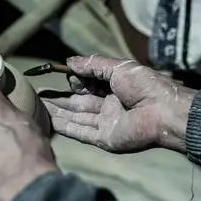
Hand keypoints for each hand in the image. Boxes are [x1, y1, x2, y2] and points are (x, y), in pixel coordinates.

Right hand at [43, 55, 195, 152]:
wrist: (162, 111)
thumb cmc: (144, 85)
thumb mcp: (117, 67)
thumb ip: (92, 64)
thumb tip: (68, 61)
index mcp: (114, 88)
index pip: (88, 85)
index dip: (75, 81)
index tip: (63, 76)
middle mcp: (108, 105)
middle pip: (78, 103)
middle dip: (59, 99)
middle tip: (38, 94)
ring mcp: (106, 123)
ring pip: (76, 117)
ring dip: (58, 112)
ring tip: (37, 106)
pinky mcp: (104, 139)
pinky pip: (81, 132)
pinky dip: (65, 127)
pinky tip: (50, 121)